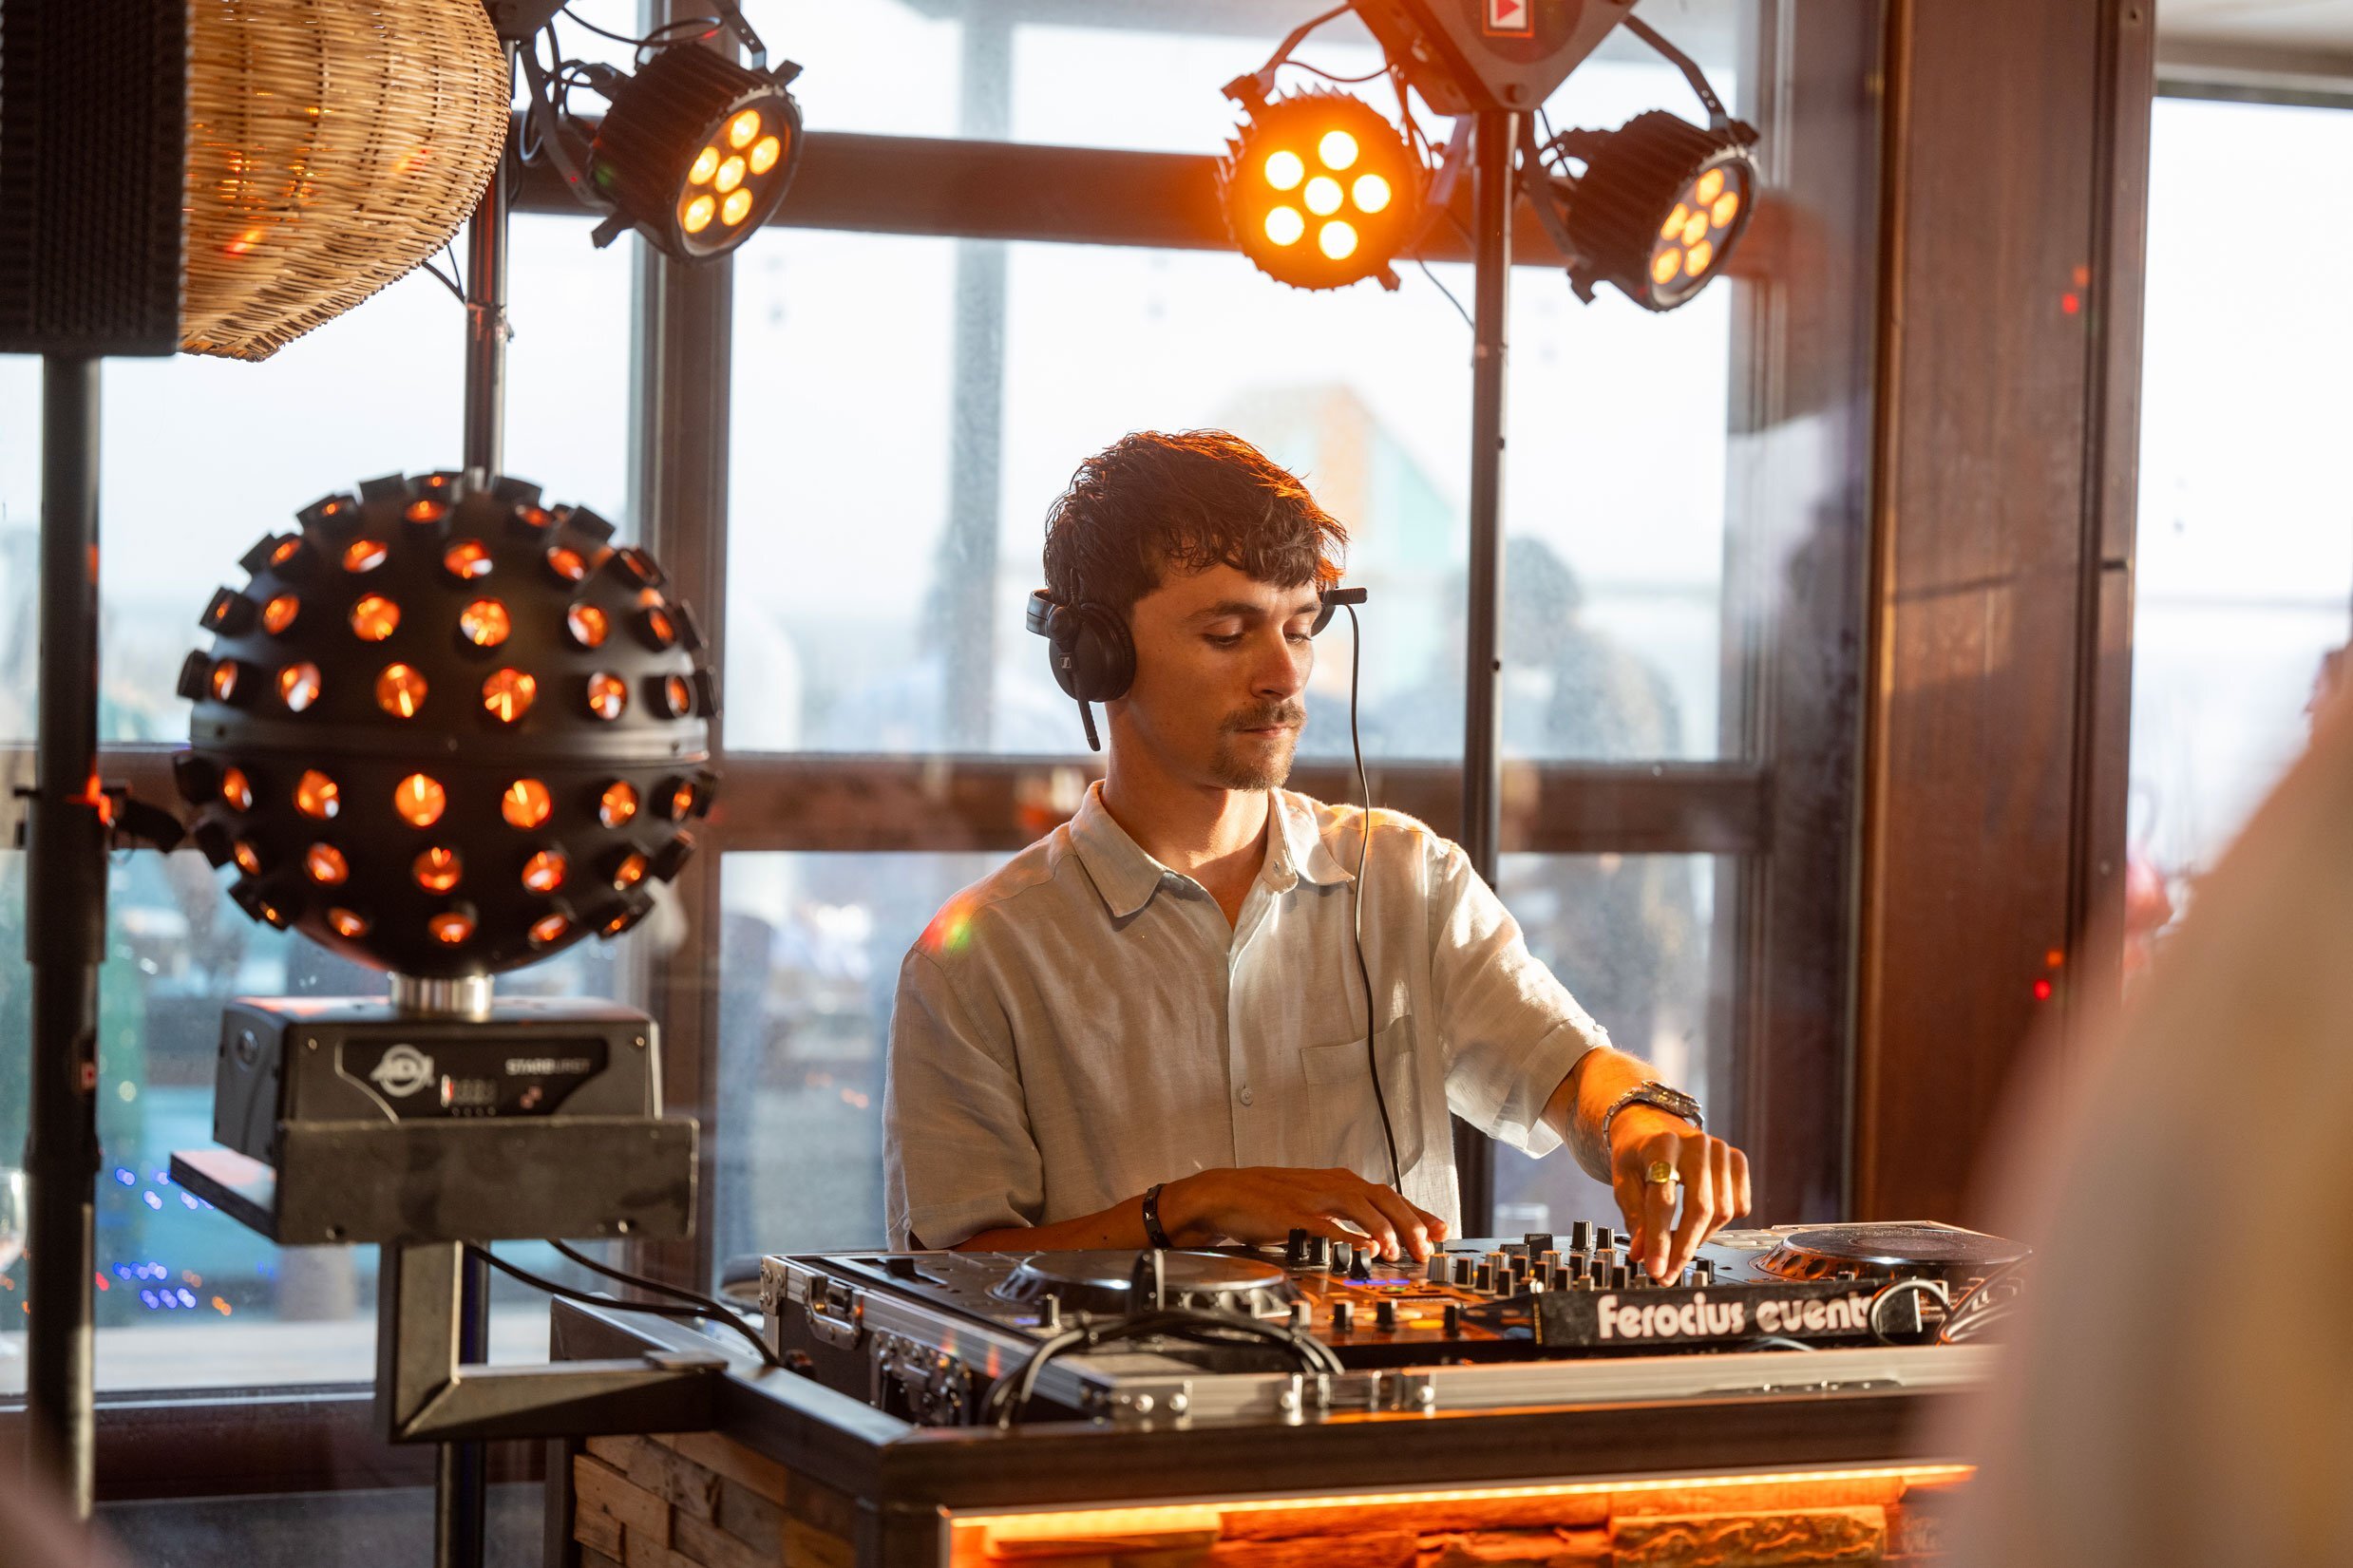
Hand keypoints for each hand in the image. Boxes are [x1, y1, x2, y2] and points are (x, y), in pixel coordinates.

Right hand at [1160, 1167, 1448, 1260]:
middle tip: (1427, 1247)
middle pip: (1383, 1197)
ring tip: (1399, 1250)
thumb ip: (1344, 1215)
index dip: (1417, 1212)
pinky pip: (1326, 1224)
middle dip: (1410, 1222)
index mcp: (1339, 1182)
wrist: (1225, 1193)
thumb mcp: (1314, 1202)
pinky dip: (1347, 1235)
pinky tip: (1363, 1248)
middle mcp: (1332, 1184)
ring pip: (1360, 1205)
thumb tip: (1376, 1237)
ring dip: (1384, 1228)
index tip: (1441, 1230)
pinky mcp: (1293, 1213)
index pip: (1389, 1195)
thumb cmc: (1269, 1201)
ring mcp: (1313, 1197)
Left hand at [1608, 1109, 1751, 1280]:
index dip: (1659, 1240)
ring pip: (1722, 1211)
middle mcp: (1696, 1143)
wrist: (1652, 1124)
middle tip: (1668, 1274)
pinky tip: (1699, 1224)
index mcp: (1661, 1144)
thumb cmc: (1637, 1155)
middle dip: (1684, 1248)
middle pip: (1699, 1208)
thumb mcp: (1624, 1181)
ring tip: (1678, 1246)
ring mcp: (1721, 1150)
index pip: (1663, 1200)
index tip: (1655, 1270)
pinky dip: (1721, 1224)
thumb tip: (1643, 1256)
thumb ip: (1635, 1218)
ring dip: (1700, 1239)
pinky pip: (1740, 1206)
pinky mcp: (1737, 1159)